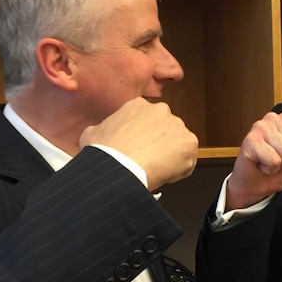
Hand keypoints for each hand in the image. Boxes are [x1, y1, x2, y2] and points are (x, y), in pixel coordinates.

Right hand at [80, 97, 198, 190]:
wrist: (118, 167)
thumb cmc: (104, 152)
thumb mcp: (91, 133)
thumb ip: (101, 129)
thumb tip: (98, 134)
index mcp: (138, 105)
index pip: (147, 120)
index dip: (143, 137)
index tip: (138, 148)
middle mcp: (161, 110)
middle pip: (164, 130)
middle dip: (159, 144)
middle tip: (147, 160)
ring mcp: (177, 125)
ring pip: (177, 144)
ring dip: (170, 157)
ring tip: (154, 170)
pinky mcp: (189, 142)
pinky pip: (188, 160)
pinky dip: (180, 170)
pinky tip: (164, 176)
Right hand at [226, 111, 281, 209]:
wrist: (255, 185)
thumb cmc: (278, 170)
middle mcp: (274, 118)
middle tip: (279, 159)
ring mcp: (261, 127)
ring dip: (280, 164)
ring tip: (270, 161)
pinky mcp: (250, 140)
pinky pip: (274, 161)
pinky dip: (270, 169)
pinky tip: (262, 164)